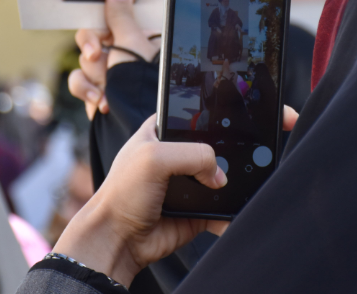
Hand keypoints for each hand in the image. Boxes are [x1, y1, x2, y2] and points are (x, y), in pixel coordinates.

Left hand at [52, 117, 227, 286]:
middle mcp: (171, 158)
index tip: (224, 123)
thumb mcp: (154, 158)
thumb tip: (219, 175)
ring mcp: (184, 185)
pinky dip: (227, 213)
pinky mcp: (193, 211)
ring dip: (227, 185)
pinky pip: (218, 210)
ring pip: (217, 179)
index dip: (204, 119)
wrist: (118, 240)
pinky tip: (231, 215)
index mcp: (157, 134)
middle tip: (231, 161)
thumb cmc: (122, 194)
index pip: (186, 116)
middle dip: (222, 156)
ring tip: (238, 188)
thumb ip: (193, 154)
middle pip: (207, 148)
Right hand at [69, 0, 155, 118]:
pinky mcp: (96, 93)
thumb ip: (120, 14)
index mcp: (132, 36)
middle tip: (98, 58)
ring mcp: (108, 75)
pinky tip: (101, 104)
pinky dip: (88, 92)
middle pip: (89, 40)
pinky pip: (79, 84)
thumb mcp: (132, 44)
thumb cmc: (143, 81)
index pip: (104, 20)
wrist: (139, 124)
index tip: (98, 41)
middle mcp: (119, 54)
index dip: (96, 30)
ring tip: (106, 91)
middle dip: (93, 53)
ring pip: (82, 63)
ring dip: (93, 77)